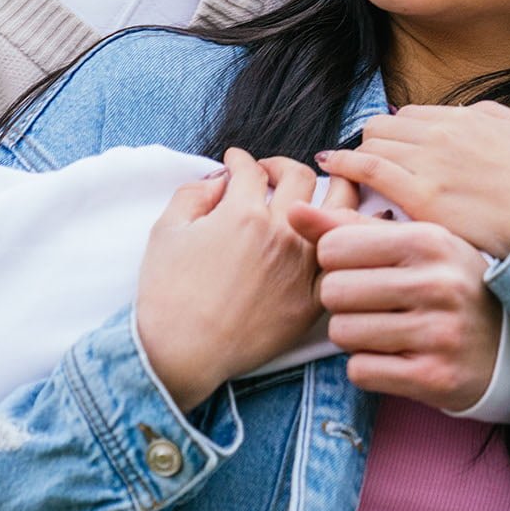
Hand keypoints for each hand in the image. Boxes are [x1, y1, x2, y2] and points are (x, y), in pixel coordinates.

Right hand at [134, 150, 322, 409]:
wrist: (184, 352)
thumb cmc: (167, 294)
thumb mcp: (165, 232)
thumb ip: (192, 195)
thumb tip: (218, 181)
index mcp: (243, 213)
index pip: (250, 168)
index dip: (240, 159)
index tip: (234, 161)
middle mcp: (281, 233)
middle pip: (298, 177)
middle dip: (281, 166)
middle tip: (269, 172)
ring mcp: (302, 267)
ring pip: (337, 210)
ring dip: (329, 189)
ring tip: (320, 189)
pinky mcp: (313, 300)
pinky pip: (341, 262)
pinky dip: (344, 242)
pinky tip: (335, 235)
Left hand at [288, 181, 504, 412]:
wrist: (508, 346)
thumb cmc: (447, 284)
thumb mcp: (410, 244)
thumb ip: (349, 226)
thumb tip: (294, 210)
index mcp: (429, 241)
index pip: (334, 247)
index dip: (336, 262)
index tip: (362, 270)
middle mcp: (437, 284)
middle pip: (333, 291)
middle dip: (343, 301)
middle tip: (371, 305)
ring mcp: (439, 333)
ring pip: (343, 333)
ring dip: (354, 336)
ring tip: (384, 330)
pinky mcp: (434, 377)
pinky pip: (361, 371)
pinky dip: (368, 367)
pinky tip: (395, 357)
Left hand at [313, 102, 509, 258]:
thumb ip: (496, 117)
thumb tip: (469, 113)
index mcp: (468, 119)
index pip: (410, 115)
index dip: (397, 135)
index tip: (392, 152)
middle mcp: (445, 134)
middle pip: (384, 126)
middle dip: (373, 145)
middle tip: (367, 167)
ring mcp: (432, 163)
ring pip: (372, 143)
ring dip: (358, 157)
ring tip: (347, 173)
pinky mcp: (423, 197)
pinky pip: (369, 169)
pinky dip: (346, 165)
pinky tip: (333, 168)